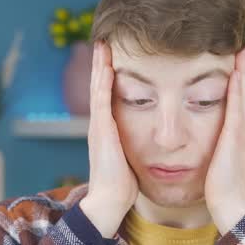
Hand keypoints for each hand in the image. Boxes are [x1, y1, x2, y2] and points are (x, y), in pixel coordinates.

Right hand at [79, 40, 138, 238]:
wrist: (109, 202)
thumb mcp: (129, 160)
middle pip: (100, 87)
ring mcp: (98, 126)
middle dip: (102, 64)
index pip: (108, 96)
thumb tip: (146, 145)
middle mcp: (100, 125)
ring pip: (99, 88)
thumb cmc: (122, 186)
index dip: (109, 77)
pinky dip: (103, 81)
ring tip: (102, 45)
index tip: (114, 58)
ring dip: (100, 65)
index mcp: (108, 131)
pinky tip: (107, 65)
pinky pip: (102, 100)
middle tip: (104, 42)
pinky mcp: (101, 131)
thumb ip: (133, 147)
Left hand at [205, 43, 244, 232]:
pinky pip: (238, 109)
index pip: (244, 102)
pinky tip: (237, 73)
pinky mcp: (237, 140)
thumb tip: (214, 138)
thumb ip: (219, 146)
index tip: (243, 60)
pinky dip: (240, 89)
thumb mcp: (220, 160)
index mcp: (242, 136)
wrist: (230, 207)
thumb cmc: (221, 188)